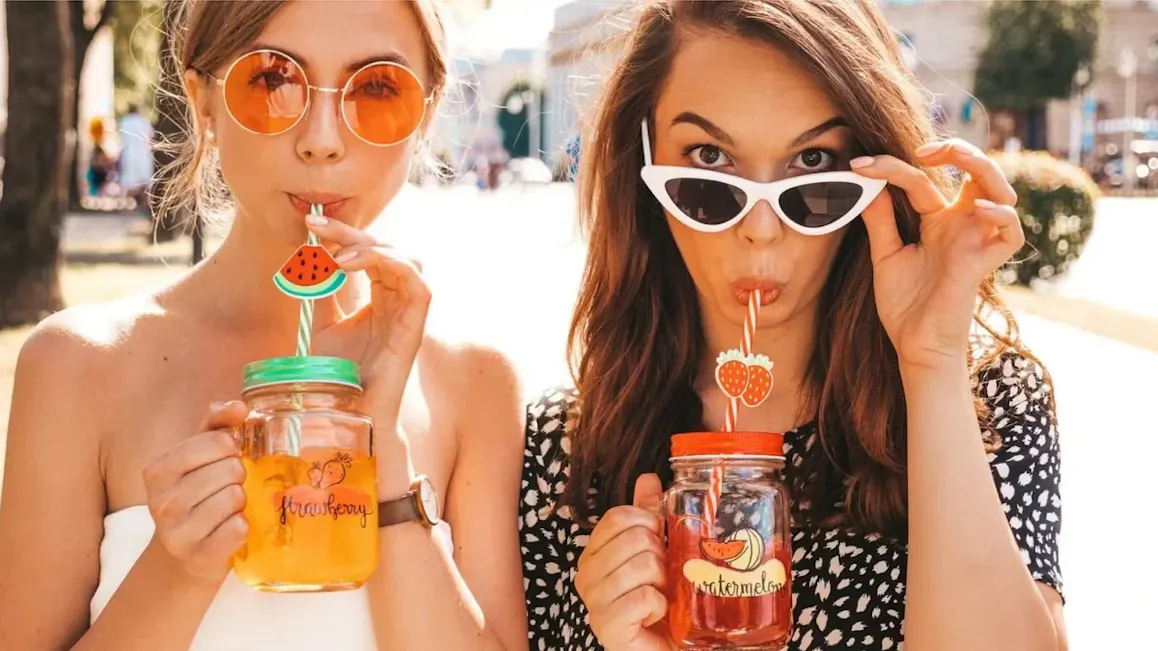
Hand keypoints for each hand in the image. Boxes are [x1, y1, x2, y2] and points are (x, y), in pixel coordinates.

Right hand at [142, 401, 249, 584]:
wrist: (182, 555)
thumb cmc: (195, 495)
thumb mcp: (197, 456)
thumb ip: (216, 424)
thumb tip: (239, 406)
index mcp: (159, 470)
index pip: (218, 441)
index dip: (232, 448)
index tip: (227, 457)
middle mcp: (162, 501)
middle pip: (231, 469)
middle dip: (238, 477)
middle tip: (226, 487)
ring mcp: (178, 532)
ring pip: (236, 497)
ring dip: (241, 503)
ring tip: (226, 509)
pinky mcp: (198, 557)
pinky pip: (239, 528)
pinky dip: (243, 527)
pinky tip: (229, 529)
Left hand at [305, 214, 430, 493]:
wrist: (345, 414)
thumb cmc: (336, 377)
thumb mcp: (320, 324)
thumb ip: (320, 291)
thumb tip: (309, 256)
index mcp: (380, 299)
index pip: (370, 254)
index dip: (344, 235)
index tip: (310, 226)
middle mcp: (398, 302)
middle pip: (388, 249)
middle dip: (352, 233)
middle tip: (316, 227)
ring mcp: (410, 315)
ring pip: (408, 259)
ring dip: (371, 247)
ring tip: (335, 254)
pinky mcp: (416, 327)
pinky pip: (418, 284)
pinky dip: (389, 264)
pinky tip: (351, 267)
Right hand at [576, 474, 674, 650]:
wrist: (662, 646)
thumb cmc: (657, 601)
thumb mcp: (654, 551)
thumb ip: (648, 514)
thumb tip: (648, 478)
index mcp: (593, 553)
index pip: (619, 517)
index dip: (649, 524)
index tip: (658, 544)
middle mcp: (586, 575)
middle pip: (635, 539)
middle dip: (661, 558)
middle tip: (660, 579)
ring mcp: (593, 602)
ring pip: (644, 566)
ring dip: (663, 584)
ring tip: (659, 597)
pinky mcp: (607, 627)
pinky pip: (645, 597)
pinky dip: (660, 606)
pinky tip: (654, 616)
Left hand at [851, 140, 1023, 368]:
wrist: (914, 345)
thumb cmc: (904, 305)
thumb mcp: (885, 255)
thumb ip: (881, 221)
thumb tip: (867, 184)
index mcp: (936, 221)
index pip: (922, 180)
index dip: (892, 167)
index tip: (859, 165)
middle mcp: (960, 225)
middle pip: (977, 172)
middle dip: (958, 149)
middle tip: (924, 149)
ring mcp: (975, 241)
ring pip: (1001, 191)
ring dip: (983, 167)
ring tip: (954, 155)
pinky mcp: (985, 263)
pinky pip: (1010, 232)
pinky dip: (999, 215)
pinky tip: (975, 208)